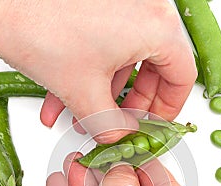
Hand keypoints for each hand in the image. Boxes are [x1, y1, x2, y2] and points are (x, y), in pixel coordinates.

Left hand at [0, 0, 196, 142]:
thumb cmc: (37, 26)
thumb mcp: (83, 91)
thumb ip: (111, 125)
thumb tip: (121, 138)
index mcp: (156, 26)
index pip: (182, 77)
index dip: (167, 110)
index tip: (151, 126)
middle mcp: (144, 8)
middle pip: (153, 68)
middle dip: (129, 104)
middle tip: (115, 125)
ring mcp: (120, 3)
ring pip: (122, 59)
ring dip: (101, 93)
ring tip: (78, 117)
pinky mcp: (97, 4)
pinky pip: (103, 44)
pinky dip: (87, 73)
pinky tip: (61, 98)